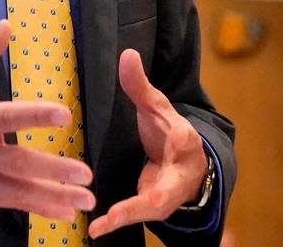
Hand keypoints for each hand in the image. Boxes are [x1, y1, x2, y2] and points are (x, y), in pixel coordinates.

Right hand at [0, 20, 94, 219]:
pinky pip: (11, 202)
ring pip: (19, 190)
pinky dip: (39, 208)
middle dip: (54, 169)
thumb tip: (5, 27)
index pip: (6, 117)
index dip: (35, 116)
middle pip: (19, 162)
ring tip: (85, 200)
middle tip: (85, 173)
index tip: (65, 115)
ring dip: (55, 196)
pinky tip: (63, 211)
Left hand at [87, 49, 208, 238]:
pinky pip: (138, 216)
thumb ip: (140, 85)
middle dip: (149, 198)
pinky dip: (118, 222)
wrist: (188, 166)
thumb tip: (126, 53)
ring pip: (153, 208)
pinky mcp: (155, 207)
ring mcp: (169, 195)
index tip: (177, 131)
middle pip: (169, 186)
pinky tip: (94, 230)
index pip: (184, 136)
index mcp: (184, 140)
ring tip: (101, 224)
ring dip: (127, 216)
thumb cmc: (167, 133)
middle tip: (123, 204)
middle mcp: (180, 172)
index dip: (181, 135)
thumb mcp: (156, 108)